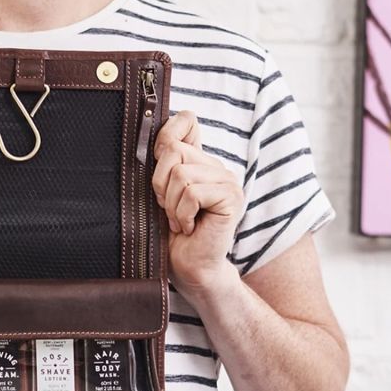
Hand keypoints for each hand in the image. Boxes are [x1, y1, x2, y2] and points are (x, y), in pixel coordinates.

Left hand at [151, 111, 243, 296]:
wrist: (189, 268)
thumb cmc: (171, 236)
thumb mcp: (159, 194)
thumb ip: (163, 163)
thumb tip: (163, 133)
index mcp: (198, 162)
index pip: (186, 121)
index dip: (165, 137)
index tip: (158, 170)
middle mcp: (215, 166)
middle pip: (173, 151)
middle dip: (160, 185)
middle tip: (168, 209)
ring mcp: (227, 180)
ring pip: (182, 174)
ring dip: (171, 205)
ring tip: (178, 221)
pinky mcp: (231, 197)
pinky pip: (193, 193)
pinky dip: (182, 214)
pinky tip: (188, 227)